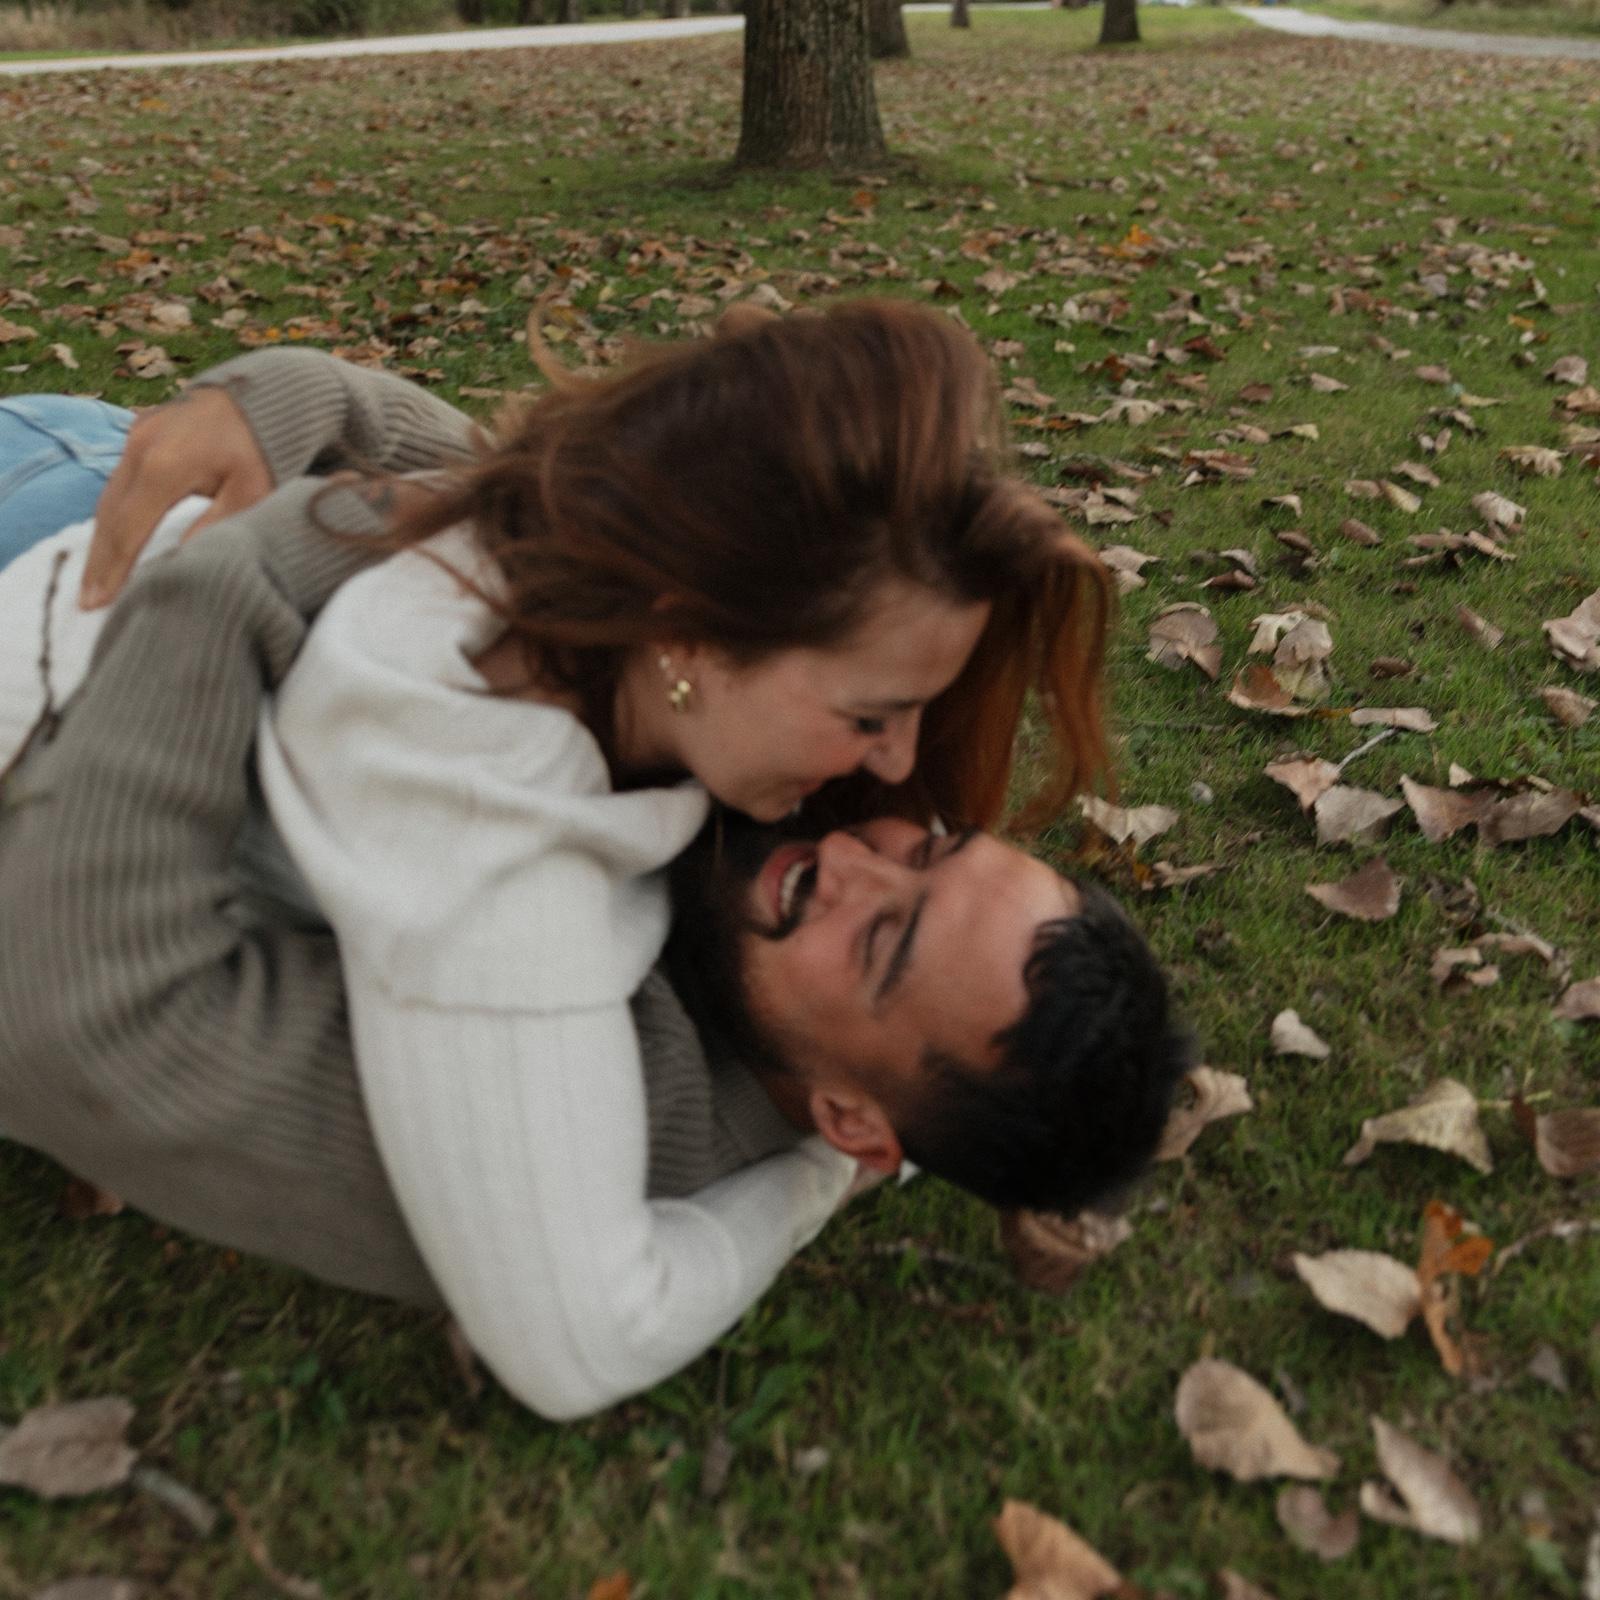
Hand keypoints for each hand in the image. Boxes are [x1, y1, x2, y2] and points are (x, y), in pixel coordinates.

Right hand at [80, 386, 272, 608]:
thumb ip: (216, 526)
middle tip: (86, 601)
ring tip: (95, 578)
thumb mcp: (252, 492)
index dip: (113, 570)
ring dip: (101, 539)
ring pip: (109, 497)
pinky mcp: (140, 430)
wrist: (268, 394)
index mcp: (165, 467)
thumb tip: (179, 562)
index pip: (129, 530)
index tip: (99, 603)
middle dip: (98, 561)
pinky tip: (112, 538)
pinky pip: (119, 480)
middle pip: (109, 516)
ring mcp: (137, 436)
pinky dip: (113, 512)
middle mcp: (141, 449)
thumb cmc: (266, 450)